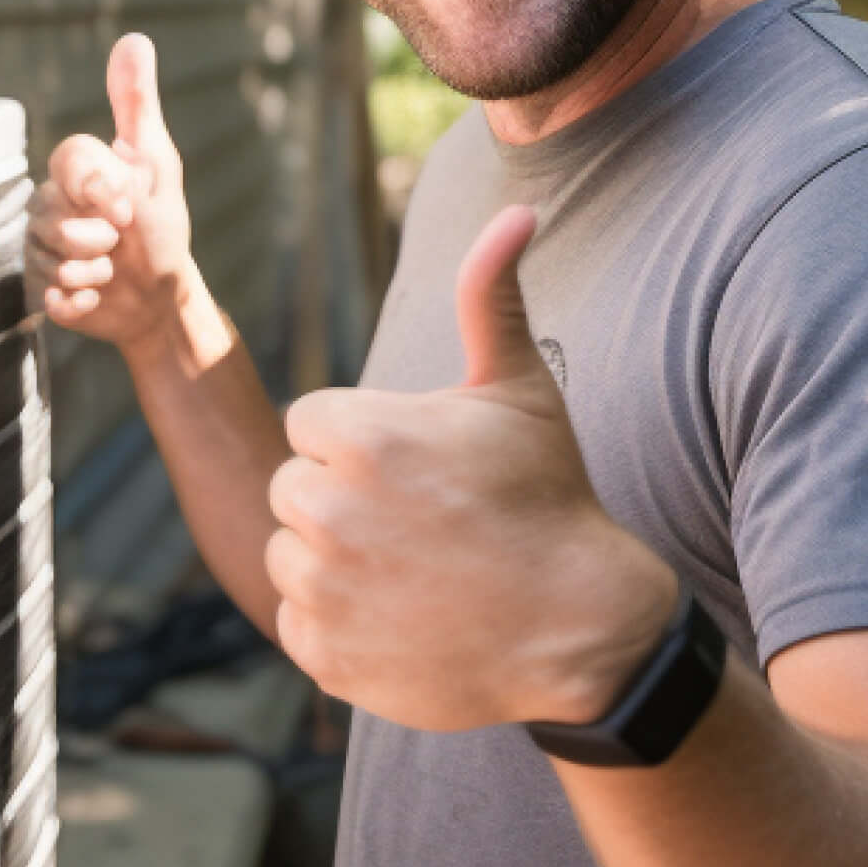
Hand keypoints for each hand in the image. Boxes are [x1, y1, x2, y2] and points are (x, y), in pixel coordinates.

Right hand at [28, 32, 198, 349]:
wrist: (159, 296)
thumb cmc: (160, 224)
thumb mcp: (156, 162)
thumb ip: (136, 105)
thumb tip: (133, 38)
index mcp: (76, 171)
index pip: (67, 158)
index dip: (98, 186)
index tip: (128, 208)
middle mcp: (49, 203)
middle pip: (51, 216)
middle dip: (96, 237)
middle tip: (120, 240)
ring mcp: (40, 246)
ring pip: (48, 257)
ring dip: (92, 271)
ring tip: (110, 268)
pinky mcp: (39, 287)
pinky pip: (48, 293)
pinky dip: (82, 300)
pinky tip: (98, 295)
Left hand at [262, 205, 679, 731]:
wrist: (580, 631)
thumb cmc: (547, 501)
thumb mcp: (521, 394)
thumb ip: (491, 299)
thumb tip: (515, 211)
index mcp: (363, 438)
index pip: (311, 425)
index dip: (363, 444)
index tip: (420, 471)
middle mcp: (330, 511)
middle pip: (292, 488)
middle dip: (343, 500)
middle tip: (419, 526)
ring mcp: (324, 590)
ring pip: (288, 554)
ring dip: (334, 562)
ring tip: (412, 573)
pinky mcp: (321, 655)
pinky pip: (296, 621)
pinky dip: (337, 625)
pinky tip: (402, 620)